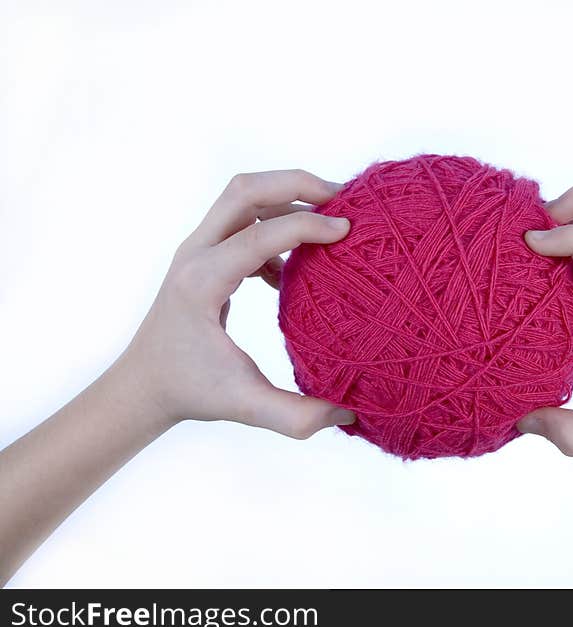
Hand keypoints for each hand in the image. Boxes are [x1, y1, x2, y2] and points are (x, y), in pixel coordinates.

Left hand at [122, 169, 355, 437]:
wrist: (143, 385)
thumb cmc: (190, 391)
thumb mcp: (244, 406)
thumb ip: (296, 416)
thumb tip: (349, 414)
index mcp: (203, 282)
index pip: (259, 233)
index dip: (308, 225)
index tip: (347, 230)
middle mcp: (196, 254)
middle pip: (245, 190)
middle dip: (297, 184)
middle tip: (342, 197)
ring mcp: (197, 250)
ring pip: (243, 197)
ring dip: (287, 197)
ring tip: (329, 220)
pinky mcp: (204, 255)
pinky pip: (244, 220)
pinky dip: (276, 227)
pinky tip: (293, 269)